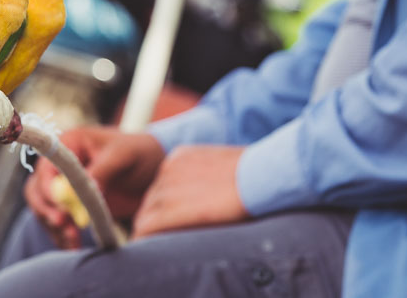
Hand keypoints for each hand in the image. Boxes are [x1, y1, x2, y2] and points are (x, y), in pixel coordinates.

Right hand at [25, 125, 164, 248]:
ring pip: (44, 208)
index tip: (62, 210)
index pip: (46, 167)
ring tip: (73, 241)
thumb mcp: (123, 156)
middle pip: (37, 190)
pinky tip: (73, 247)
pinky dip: (61, 235)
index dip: (48, 189)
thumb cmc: (138, 153)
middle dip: (48, 211)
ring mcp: (63, 185)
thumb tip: (83, 190)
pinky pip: (56, 221)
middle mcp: (61, 164)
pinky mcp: (71, 204)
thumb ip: (102, 170)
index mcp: (69, 143)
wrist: (152, 169)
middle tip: (65, 227)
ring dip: (54, 227)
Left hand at [131, 145, 246, 237]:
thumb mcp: (223, 167)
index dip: (166, 204)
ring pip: (146, 215)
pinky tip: (152, 247)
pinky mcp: (170, 210)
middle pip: (151, 200)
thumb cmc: (254, 175)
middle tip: (165, 236)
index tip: (175, 218)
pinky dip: (146, 239)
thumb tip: (210, 197)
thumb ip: (207, 178)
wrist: (261, 176)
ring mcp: (167, 189)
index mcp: (180, 157)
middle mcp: (168, 170)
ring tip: (159, 244)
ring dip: (152, 230)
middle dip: (156, 218)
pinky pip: (147, 227)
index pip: (161, 185)